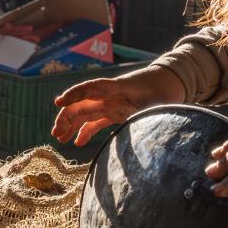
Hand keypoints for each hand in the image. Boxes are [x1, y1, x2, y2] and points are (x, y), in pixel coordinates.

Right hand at [50, 66, 186, 145]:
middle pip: (80, 105)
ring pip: (84, 115)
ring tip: (60, 139)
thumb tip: (138, 131)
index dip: (72, 95)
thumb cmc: (163, 91)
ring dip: (71, 126)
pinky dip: (85, 132)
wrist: (171, 85)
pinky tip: (77, 143)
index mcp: (115, 88)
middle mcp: (107, 96)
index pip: (89, 88)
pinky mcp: (114, 114)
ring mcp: (109, 105)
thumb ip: (145, 114)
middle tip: (56, 133)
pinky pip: (95, 123)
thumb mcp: (156, 102)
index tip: (59, 103)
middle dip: (66, 118)